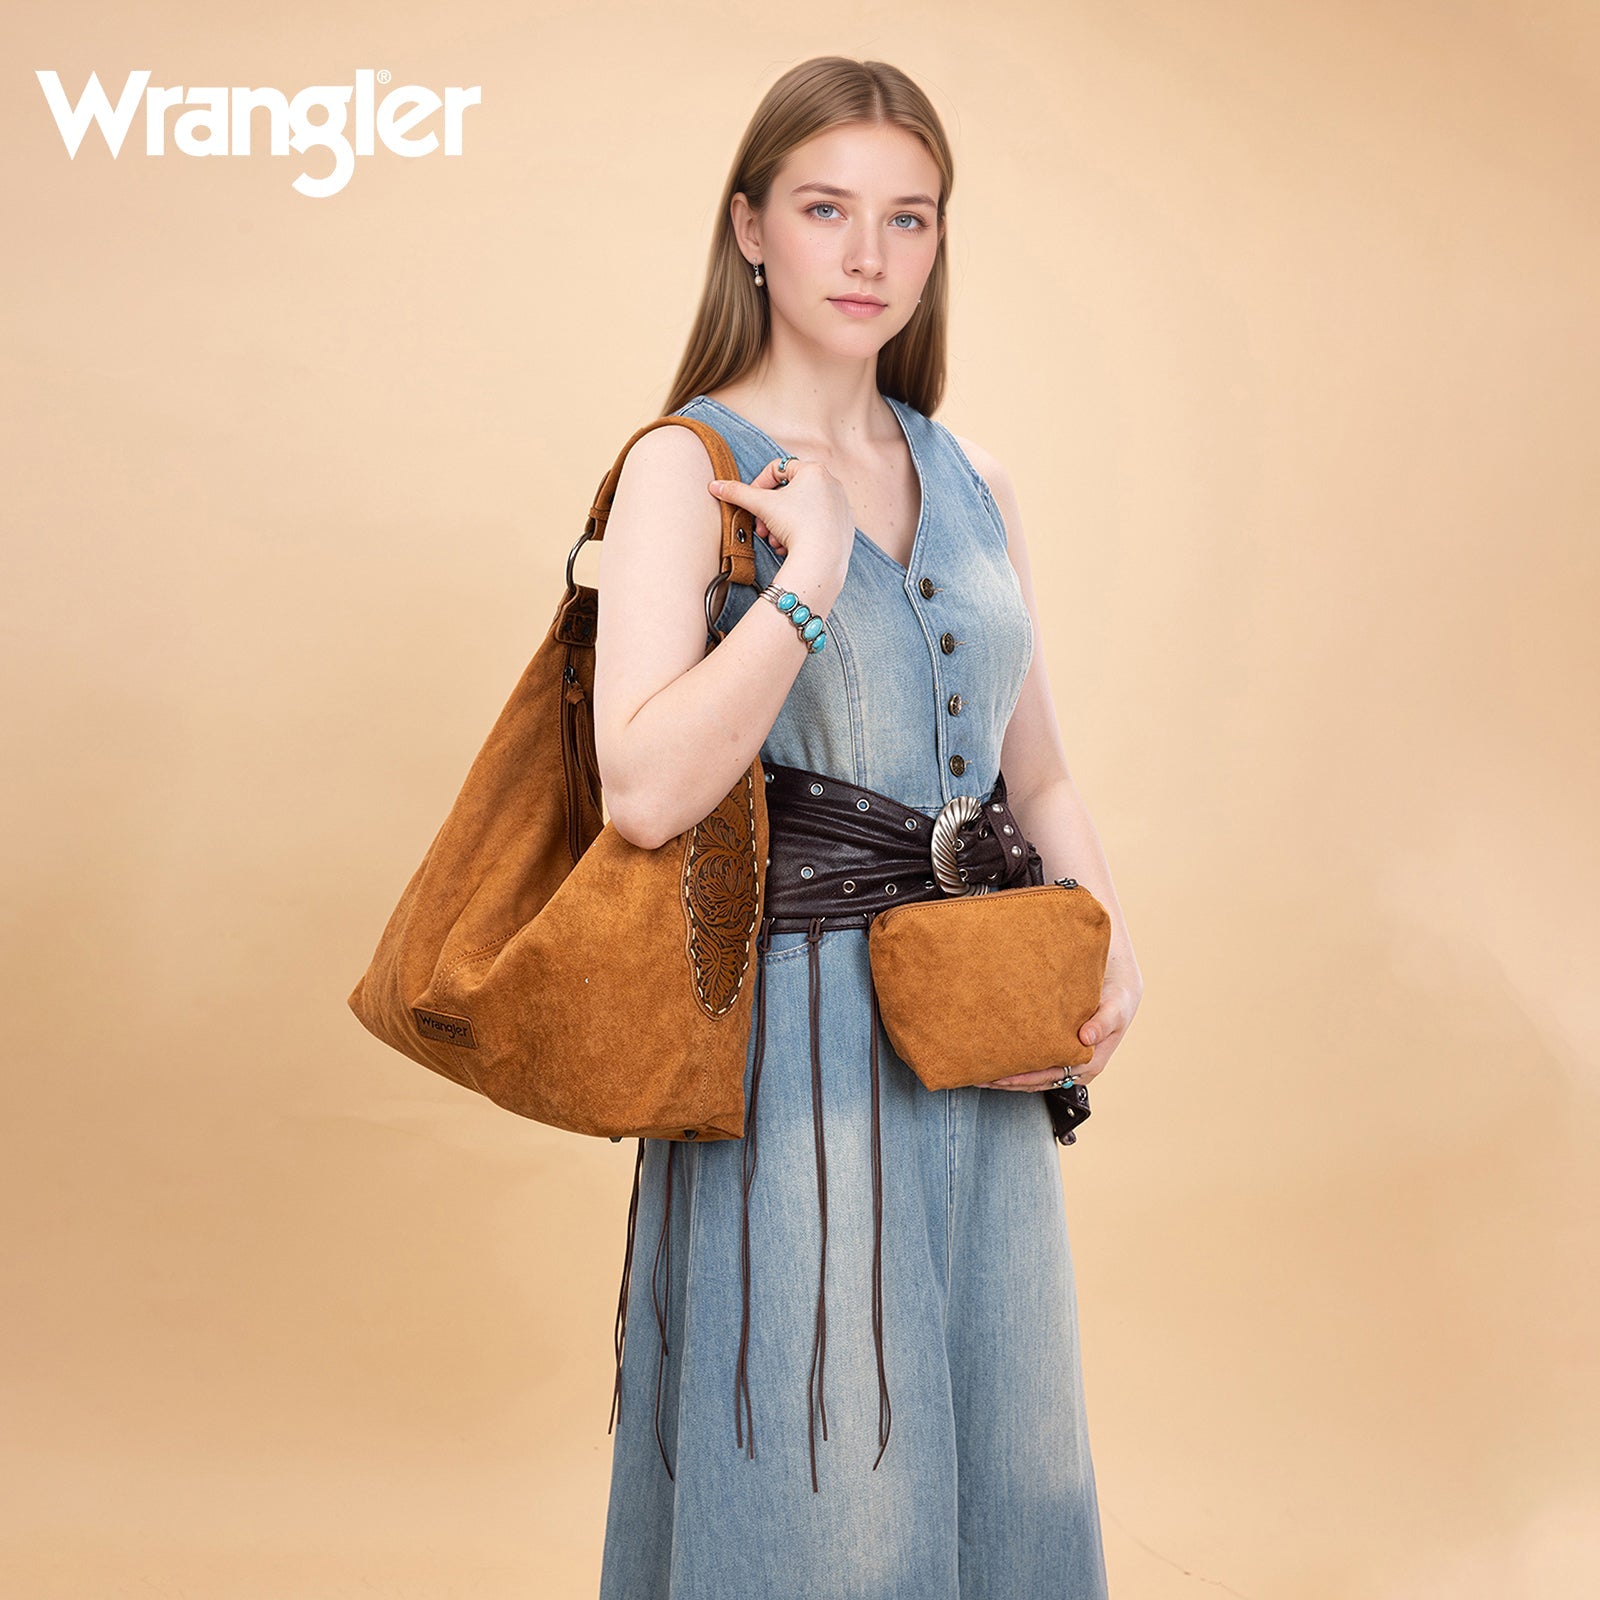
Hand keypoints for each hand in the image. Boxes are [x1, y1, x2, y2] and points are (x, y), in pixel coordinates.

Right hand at [706, 455, 853, 582]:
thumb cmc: (796, 525)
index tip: (751, 501)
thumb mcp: (761, 506)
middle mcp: (832, 483)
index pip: (778, 468)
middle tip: (760, 527)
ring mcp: (840, 505)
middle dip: (770, 511)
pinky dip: (800, 532)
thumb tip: (714, 486)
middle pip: (790, 491)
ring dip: (782, 524)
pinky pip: (816, 523)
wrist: (821, 559)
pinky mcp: (844, 526)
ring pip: (802, 510)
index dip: (759, 484)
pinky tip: (791, 546)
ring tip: (775, 540)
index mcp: (814, 470)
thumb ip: (737, 493)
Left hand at [984, 974, 1140, 1091]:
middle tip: (980, 1076)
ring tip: (979, 1072)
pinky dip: (1014, 1062)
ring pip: (1034, 1074)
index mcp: (1092, 1060)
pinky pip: (1034, 1060)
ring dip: (1008, 1076)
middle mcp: (1078, 1065)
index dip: (1027, 1078)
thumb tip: (1086, 1039)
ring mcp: (1067, 1057)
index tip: (1003, 1076)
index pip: (1054, 1076)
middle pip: (1039, 1080)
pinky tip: (993, 1057)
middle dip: (1011, 1081)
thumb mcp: (1117, 1004)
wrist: (1119, 979)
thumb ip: (1104, 1021)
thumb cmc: (1118, 993)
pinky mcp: (1058, 1047)